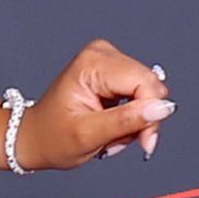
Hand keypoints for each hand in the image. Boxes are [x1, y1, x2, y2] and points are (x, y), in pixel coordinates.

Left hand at [19, 39, 175, 169]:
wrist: (36, 137)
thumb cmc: (53, 137)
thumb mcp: (89, 135)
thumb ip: (127, 121)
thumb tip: (162, 109)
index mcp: (92, 63)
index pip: (145, 82)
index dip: (151, 115)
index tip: (144, 142)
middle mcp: (102, 55)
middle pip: (150, 86)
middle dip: (142, 119)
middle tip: (119, 140)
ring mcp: (109, 61)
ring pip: (149, 93)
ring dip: (136, 121)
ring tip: (111, 135)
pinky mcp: (115, 73)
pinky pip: (141, 96)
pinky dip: (132, 117)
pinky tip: (113, 126)